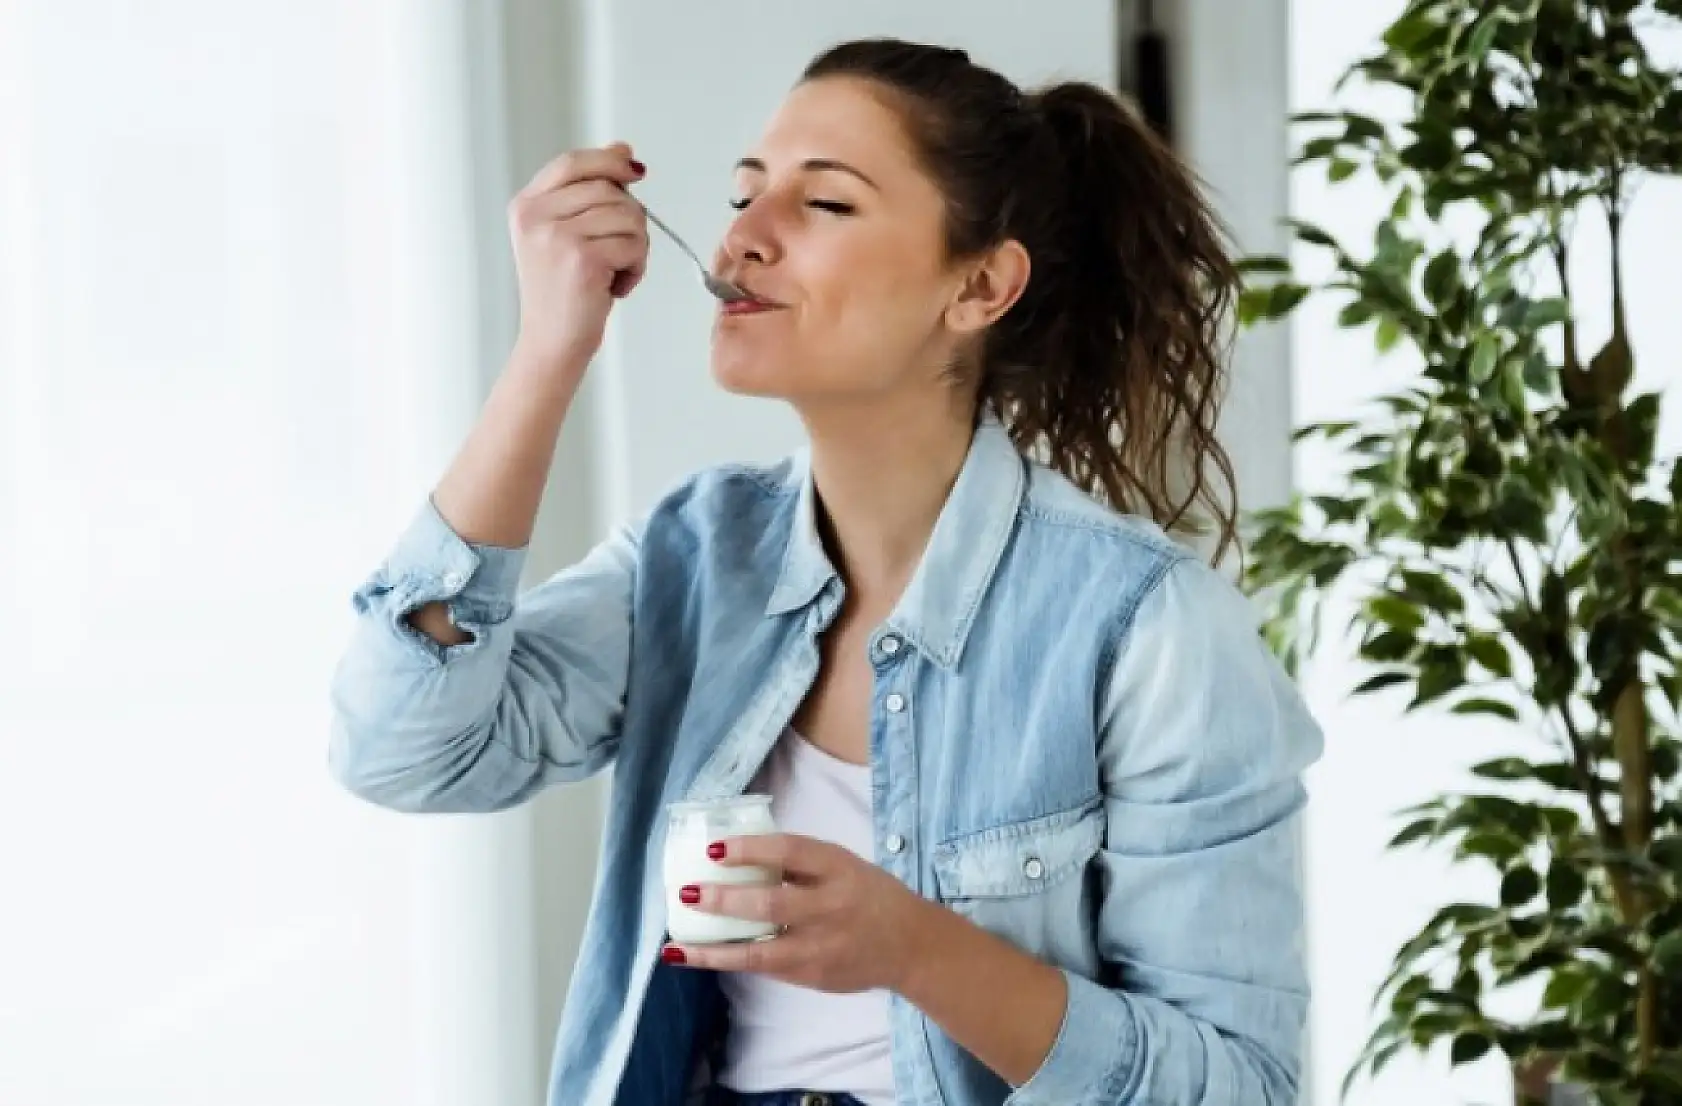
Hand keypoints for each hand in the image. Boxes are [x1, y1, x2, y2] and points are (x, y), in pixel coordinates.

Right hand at [507, 142, 648, 365]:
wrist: (552, 342)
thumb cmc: (563, 292)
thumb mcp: (566, 234)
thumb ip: (589, 192)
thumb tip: (623, 150)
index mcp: (526, 206)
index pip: (572, 163)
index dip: (608, 162)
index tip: (635, 172)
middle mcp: (535, 217)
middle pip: (608, 189)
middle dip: (629, 219)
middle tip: (619, 252)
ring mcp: (557, 237)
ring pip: (628, 215)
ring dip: (636, 247)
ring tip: (615, 272)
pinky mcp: (582, 259)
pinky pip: (633, 244)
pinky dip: (636, 268)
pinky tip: (616, 287)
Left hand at [664, 833, 933, 993]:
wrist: (910, 946)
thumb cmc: (867, 895)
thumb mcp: (843, 865)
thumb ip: (801, 862)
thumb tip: (739, 851)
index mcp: (839, 869)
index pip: (790, 852)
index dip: (750, 849)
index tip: (714, 848)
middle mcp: (830, 907)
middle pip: (772, 904)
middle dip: (725, 900)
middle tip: (688, 892)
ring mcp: (821, 947)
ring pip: (760, 952)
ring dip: (714, 950)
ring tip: (676, 946)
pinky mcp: (812, 976)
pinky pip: (764, 967)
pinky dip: (730, 961)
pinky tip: (699, 957)